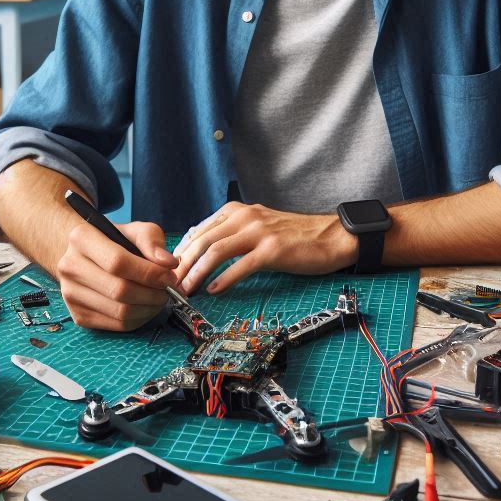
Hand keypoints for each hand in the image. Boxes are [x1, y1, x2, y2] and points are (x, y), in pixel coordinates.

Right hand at [57, 219, 178, 331]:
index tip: (169, 276)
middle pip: (119, 290)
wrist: (87, 256)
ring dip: (149, 308)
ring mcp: (70, 294)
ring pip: (120, 312)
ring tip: (160, 298)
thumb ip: (152, 241)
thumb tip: (169, 264)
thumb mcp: (135, 230)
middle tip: (168, 290)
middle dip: (152, 294)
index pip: (117, 262)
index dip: (149, 273)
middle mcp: (69, 266)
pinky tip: (146, 307)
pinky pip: (116, 325)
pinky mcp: (78, 316)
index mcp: (81, 238)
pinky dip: (139, 319)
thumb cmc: (115, 241)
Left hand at [174, 202, 357, 295]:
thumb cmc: (293, 235)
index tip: (170, 270)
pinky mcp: (273, 250)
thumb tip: (200, 248)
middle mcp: (246, 216)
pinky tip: (214, 290)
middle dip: (183, 264)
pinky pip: (242, 265)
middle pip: (203, 239)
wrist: (330, 236)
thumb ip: (231, 232)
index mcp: (238, 210)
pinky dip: (224, 279)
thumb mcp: (257, 225)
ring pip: (217, 251)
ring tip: (186, 290)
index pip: (199, 229)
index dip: (181, 251)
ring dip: (197, 272)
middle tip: (170, 284)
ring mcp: (259, 232)